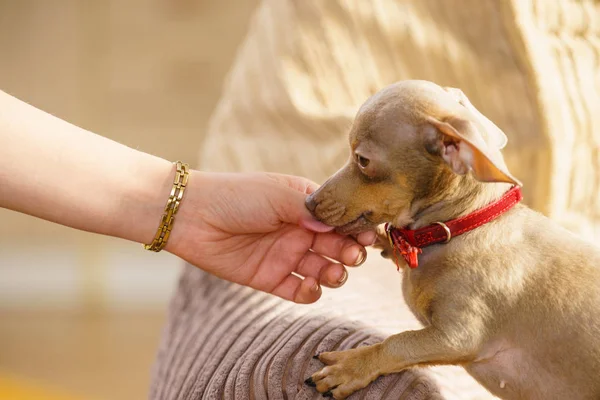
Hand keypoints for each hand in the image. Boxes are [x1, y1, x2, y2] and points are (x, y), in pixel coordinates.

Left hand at [166, 172, 375, 302]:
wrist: (193, 217)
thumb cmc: (236, 196)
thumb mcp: (277, 195)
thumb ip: (310, 211)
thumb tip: (338, 226)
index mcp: (304, 205)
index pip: (340, 218)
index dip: (357, 228)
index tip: (370, 236)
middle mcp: (299, 231)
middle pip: (337, 246)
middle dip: (350, 252)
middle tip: (353, 255)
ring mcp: (286, 255)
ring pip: (323, 270)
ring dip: (335, 274)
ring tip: (333, 273)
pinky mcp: (271, 278)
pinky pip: (299, 290)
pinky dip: (310, 292)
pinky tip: (309, 286)